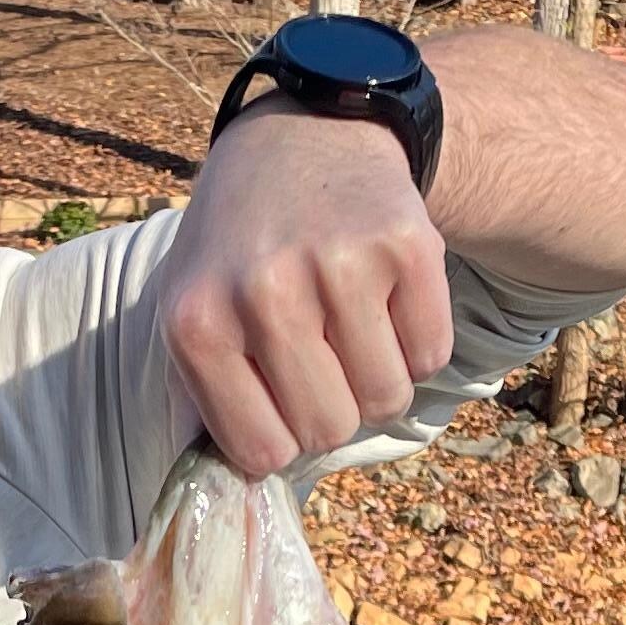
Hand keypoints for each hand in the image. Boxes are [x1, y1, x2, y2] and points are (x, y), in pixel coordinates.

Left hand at [158, 101, 452, 476]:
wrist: (304, 133)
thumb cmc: (242, 242)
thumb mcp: (193, 306)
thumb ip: (210, 394)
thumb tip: (243, 490)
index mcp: (196, 323)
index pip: (261, 454)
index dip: (280, 438)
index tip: (279, 400)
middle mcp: (263, 292)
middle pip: (328, 430)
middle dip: (332, 409)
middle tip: (321, 354)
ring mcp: (337, 264)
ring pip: (386, 399)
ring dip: (378, 377)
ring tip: (350, 322)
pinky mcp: (407, 242)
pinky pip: (432, 354)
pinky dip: (418, 340)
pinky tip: (385, 293)